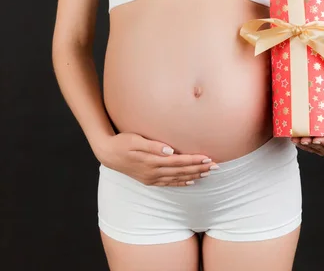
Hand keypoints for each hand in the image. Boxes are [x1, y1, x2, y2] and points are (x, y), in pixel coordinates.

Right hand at [96, 132, 217, 186]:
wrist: (107, 154)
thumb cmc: (122, 142)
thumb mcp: (135, 140)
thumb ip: (153, 145)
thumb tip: (170, 150)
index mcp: (152, 161)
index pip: (179, 161)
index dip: (194, 160)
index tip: (208, 158)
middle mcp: (154, 172)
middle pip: (182, 171)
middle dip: (200, 168)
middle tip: (216, 166)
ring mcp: (152, 178)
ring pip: (178, 178)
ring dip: (194, 175)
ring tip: (208, 173)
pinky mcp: (149, 180)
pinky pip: (169, 183)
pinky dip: (181, 183)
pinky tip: (191, 182)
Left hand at [291, 102, 323, 157]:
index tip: (316, 139)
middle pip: (323, 149)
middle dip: (312, 144)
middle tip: (302, 138)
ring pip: (313, 149)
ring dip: (304, 144)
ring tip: (296, 138)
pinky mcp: (315, 148)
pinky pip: (307, 149)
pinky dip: (300, 144)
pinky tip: (294, 138)